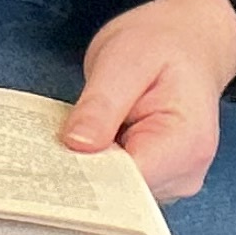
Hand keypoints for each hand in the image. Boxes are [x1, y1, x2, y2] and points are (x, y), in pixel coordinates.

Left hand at [63, 0, 235, 202]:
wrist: (190, 40)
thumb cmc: (162, 43)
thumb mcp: (125, 58)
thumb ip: (102, 104)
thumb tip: (77, 145)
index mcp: (185, 144)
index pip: (128, 185)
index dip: (86, 178)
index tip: (47, 165)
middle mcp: (185, 173)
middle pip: (121, 194)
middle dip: (83, 175)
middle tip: (44, 150)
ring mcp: (174, 180)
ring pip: (117, 192)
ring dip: (89, 170)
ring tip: (70, 139)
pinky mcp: (158, 178)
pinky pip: (120, 183)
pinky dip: (98, 167)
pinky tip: (84, 145)